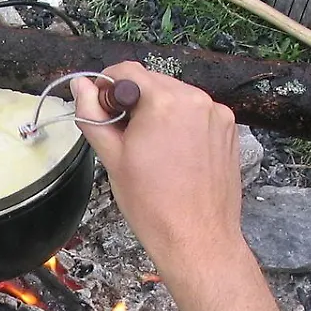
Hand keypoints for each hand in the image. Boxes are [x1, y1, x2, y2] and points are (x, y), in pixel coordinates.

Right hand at [72, 63, 302, 310]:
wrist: (198, 240)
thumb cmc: (150, 204)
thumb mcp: (112, 158)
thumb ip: (93, 115)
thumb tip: (81, 86)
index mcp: (164, 101)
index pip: (127, 70)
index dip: (108, 87)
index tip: (102, 111)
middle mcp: (195, 98)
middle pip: (153, 83)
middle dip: (134, 103)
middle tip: (125, 139)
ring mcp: (217, 113)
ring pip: (176, 98)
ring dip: (158, 113)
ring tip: (152, 151)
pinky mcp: (229, 129)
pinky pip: (196, 114)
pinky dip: (181, 125)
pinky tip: (175, 156)